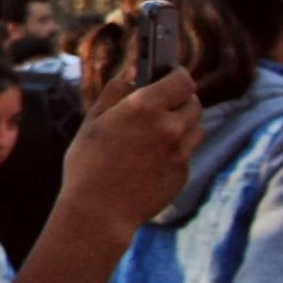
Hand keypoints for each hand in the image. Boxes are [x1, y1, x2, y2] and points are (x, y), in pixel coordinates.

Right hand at [57, 65, 201, 240]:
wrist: (100, 211)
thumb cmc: (88, 163)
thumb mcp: (93, 120)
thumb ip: (116, 92)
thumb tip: (133, 73)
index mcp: (145, 108)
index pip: (181, 79)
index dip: (176, 73)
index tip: (169, 72)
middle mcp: (170, 127)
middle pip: (193, 102)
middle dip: (180, 98)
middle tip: (161, 102)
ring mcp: (180, 152)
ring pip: (195, 127)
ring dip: (182, 122)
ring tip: (157, 129)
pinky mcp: (183, 174)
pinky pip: (186, 152)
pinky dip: (175, 148)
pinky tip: (151, 157)